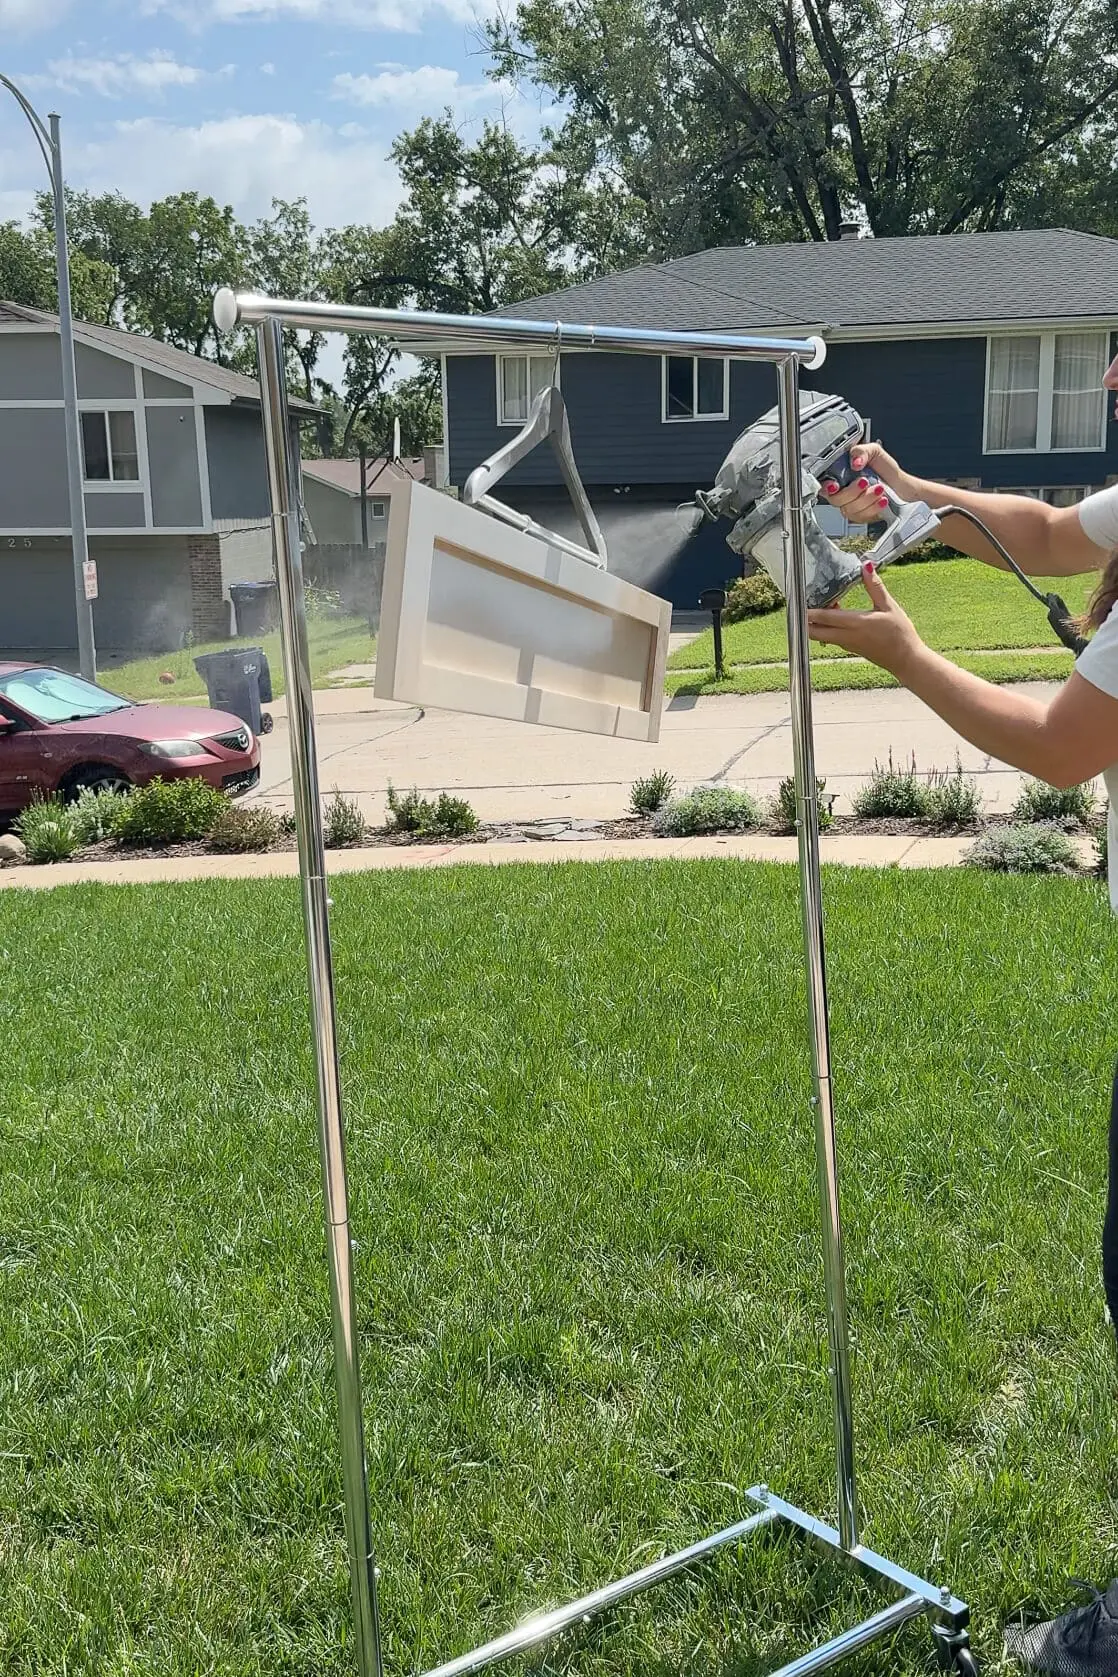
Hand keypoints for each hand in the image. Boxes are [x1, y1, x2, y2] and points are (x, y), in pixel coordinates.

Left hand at [807, 562, 922, 677]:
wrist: (906, 660)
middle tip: (804, 604)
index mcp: (855, 623)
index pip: (825, 617)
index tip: (799, 601)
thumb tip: (866, 566)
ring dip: (817, 623)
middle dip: (805, 620)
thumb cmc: (900, 634)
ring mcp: (847, 644)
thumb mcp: (889, 606)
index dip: (809, 610)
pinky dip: (827, 628)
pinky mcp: (850, 648)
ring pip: (822, 635)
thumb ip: (875, 586)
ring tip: (822, 605)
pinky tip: (835, 615)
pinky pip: (831, 638)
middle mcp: (847, 636)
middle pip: (815, 632)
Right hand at [823, 441, 906, 524]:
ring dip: (866, 499)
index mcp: (840, 475)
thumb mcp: (874, 451)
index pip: (824, 484)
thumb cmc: (885, 468)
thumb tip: (855, 461)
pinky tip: (881, 500)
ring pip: (849, 509)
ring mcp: (851, 505)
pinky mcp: (860, 516)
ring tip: (879, 488)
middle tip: (864, 481)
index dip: (826, 487)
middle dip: (851, 492)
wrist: (899, 484)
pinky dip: (873, 508)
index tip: (834, 485)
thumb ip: (861, 451)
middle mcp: (842, 491)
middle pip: (835, 499)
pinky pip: (861, 517)